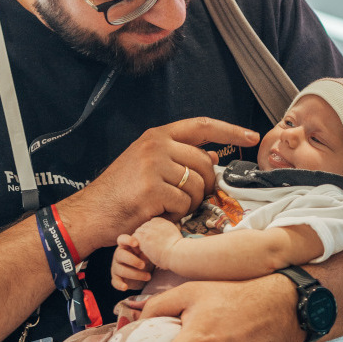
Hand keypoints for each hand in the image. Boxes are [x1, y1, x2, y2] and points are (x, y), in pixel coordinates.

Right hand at [57, 118, 258, 253]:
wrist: (90, 213)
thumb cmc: (120, 193)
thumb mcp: (146, 164)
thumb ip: (176, 157)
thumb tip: (210, 159)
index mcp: (157, 136)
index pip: (202, 126)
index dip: (230, 131)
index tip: (251, 136)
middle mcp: (156, 145)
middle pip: (204, 164)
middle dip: (205, 186)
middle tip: (187, 200)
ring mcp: (153, 165)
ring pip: (197, 186)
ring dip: (189, 204)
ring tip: (167, 207)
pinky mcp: (152, 188)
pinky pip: (184, 203)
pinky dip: (176, 215)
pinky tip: (159, 214)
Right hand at [111, 234, 153, 291]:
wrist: (144, 273)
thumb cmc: (145, 259)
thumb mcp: (147, 253)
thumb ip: (146, 249)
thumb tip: (149, 250)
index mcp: (125, 246)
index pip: (122, 239)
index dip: (128, 240)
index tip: (136, 243)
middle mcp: (119, 255)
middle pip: (121, 255)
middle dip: (133, 260)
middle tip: (144, 265)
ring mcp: (116, 267)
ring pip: (121, 270)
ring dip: (135, 274)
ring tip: (148, 277)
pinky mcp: (116, 278)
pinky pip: (115, 282)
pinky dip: (120, 285)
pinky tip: (125, 287)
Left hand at [133, 217, 182, 268]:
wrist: (177, 253)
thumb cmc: (177, 249)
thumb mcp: (173, 233)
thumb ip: (164, 230)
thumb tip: (159, 236)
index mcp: (162, 221)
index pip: (150, 223)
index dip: (150, 233)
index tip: (154, 242)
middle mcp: (154, 223)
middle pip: (143, 227)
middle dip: (144, 237)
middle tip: (148, 247)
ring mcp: (148, 230)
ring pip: (138, 232)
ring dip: (140, 241)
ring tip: (145, 250)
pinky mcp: (143, 238)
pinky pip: (133, 238)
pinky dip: (135, 245)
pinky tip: (142, 252)